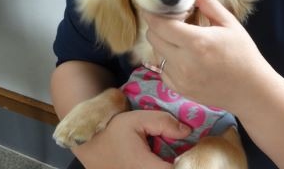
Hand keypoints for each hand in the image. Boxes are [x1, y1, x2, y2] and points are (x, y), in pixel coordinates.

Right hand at [72, 110, 190, 168]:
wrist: (89, 147)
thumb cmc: (112, 132)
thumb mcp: (137, 120)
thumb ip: (163, 122)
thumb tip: (187, 130)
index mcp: (146, 168)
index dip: (189, 162)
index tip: (193, 150)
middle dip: (182, 163)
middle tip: (184, 150)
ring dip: (172, 165)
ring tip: (174, 154)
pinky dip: (162, 165)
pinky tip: (163, 157)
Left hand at [143, 0, 266, 110]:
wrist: (251, 90)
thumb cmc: (243, 54)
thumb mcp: (230, 24)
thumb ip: (209, 4)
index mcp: (197, 42)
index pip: (160, 25)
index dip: (153, 13)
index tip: (153, 6)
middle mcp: (184, 62)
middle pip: (153, 37)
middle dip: (157, 26)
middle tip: (171, 20)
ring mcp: (180, 78)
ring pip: (157, 53)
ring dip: (163, 43)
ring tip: (181, 40)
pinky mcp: (179, 90)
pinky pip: (163, 70)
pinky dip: (169, 61)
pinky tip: (185, 58)